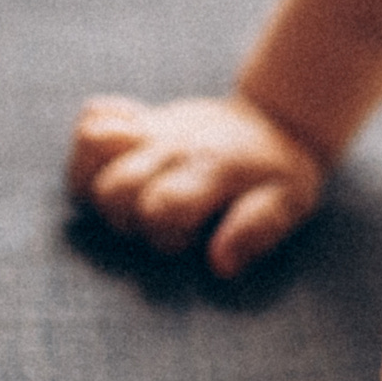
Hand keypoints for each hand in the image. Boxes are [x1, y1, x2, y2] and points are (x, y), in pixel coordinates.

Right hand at [66, 93, 325, 276]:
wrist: (276, 115)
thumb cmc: (279, 171)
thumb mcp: (288, 202)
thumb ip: (256, 231)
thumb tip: (219, 265)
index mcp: (211, 170)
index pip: (161, 208)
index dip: (165, 236)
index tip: (188, 239)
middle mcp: (174, 146)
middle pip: (114, 189)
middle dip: (127, 217)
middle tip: (160, 216)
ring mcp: (154, 129)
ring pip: (93, 148)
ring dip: (102, 181)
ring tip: (139, 189)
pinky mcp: (141, 120)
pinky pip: (93, 117)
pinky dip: (94, 140)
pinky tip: (125, 153)